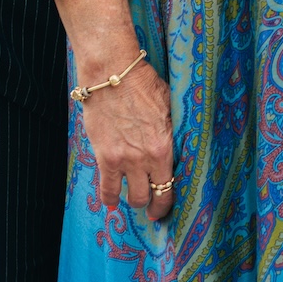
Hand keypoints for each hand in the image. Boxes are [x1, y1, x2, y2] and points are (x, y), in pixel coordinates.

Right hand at [79, 60, 177, 222]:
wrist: (111, 74)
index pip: (170, 185)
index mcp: (165, 146)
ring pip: (129, 197)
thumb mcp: (169, 105)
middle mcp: (145, 158)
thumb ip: (172, 129)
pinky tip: (111, 201)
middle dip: (151, 204)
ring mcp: (123, 160)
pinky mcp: (103, 156)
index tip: (166, 207)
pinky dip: (109, 197)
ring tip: (130, 200)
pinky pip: (105, 188)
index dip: (168, 201)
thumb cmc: (142, 84)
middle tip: (150, 206)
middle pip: (150, 196)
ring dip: (131, 200)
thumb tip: (179, 141)